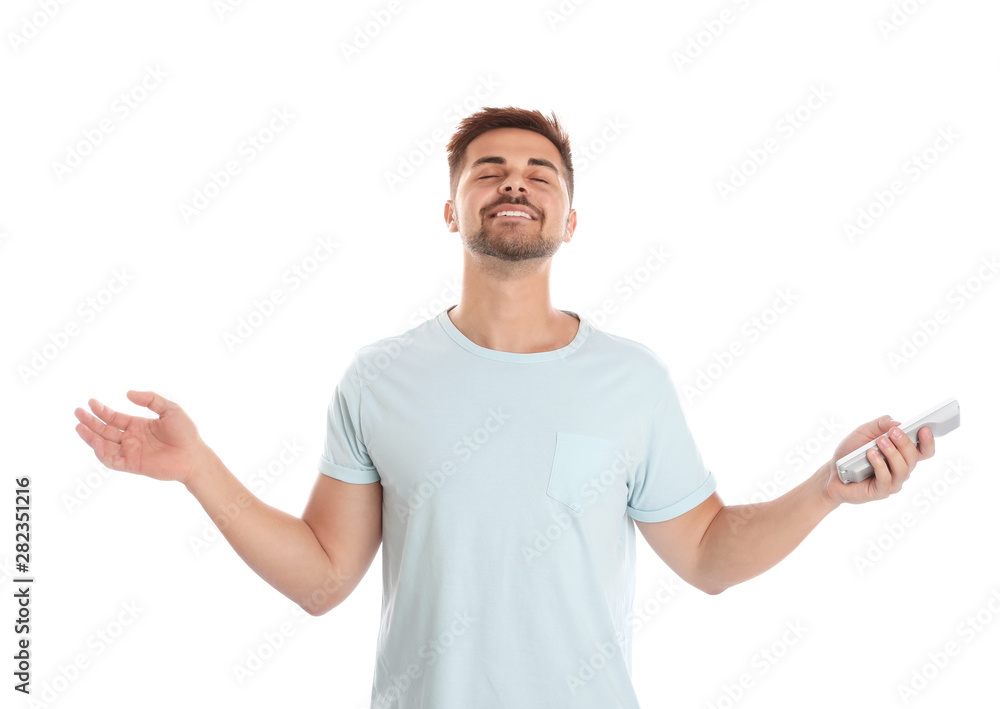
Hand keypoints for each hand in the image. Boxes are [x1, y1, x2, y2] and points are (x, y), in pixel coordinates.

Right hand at [74, 390, 211, 485]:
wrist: (194, 455)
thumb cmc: (185, 432)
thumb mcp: (170, 409)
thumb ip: (150, 399)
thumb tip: (127, 394)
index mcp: (138, 426)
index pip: (114, 418)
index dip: (101, 411)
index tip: (90, 402)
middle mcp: (131, 439)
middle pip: (105, 430)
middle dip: (91, 422)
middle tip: (77, 412)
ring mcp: (131, 452)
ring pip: (104, 445)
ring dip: (91, 436)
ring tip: (79, 426)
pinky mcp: (132, 465)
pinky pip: (112, 460)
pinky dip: (102, 452)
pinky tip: (96, 442)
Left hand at [821, 414, 935, 505]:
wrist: (833, 471)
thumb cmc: (852, 451)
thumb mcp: (864, 432)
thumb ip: (880, 424)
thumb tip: (897, 422)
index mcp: (902, 454)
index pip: (924, 450)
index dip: (928, 441)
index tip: (925, 428)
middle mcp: (901, 469)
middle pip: (914, 457)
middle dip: (905, 443)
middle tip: (894, 431)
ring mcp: (893, 482)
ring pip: (903, 468)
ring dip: (893, 453)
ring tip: (880, 441)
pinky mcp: (881, 491)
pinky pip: (886, 478)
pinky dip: (879, 464)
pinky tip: (871, 454)